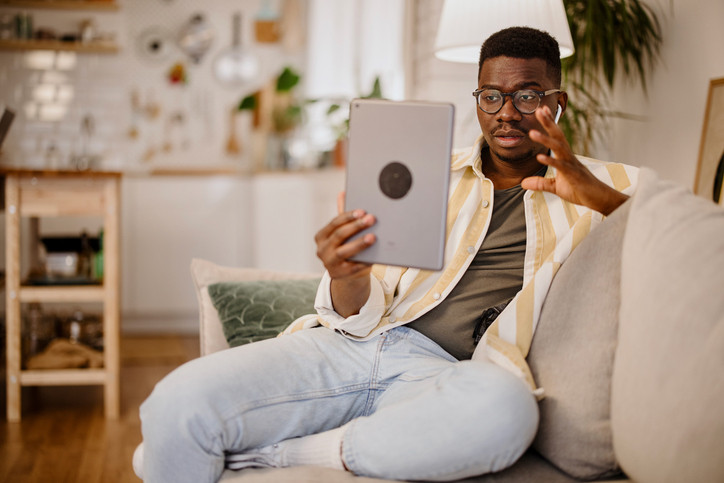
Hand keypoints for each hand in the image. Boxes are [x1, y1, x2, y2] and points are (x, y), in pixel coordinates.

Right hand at [314, 192, 375, 316]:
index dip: (348, 216)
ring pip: (344, 251)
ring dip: (359, 243)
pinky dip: (363, 261)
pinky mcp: (338, 275)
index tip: (362, 211)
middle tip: (371, 219)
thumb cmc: (347, 247)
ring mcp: (329, 263)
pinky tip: (374, 256)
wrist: (348, 274)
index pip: (334, 223)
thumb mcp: (344, 232)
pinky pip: (352, 267)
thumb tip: (343, 193)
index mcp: (321, 236)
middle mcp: (321, 250)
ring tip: (373, 237)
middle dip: (356, 226)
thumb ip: (343, 215)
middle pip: (339, 235)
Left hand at [522, 106, 628, 215]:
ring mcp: (573, 165)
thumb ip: (540, 183)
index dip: (549, 124)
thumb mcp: (555, 188)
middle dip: (549, 123)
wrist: (600, 199)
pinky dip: (551, 161)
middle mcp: (569, 158)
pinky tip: (539, 157)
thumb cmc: (581, 191)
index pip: (556, 138)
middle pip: (558, 137)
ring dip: (545, 140)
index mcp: (566, 158)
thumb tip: (523, 183)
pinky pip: (561, 167)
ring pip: (559, 148)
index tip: (542, 111)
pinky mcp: (575, 176)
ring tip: (532, 132)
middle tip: (539, 110)